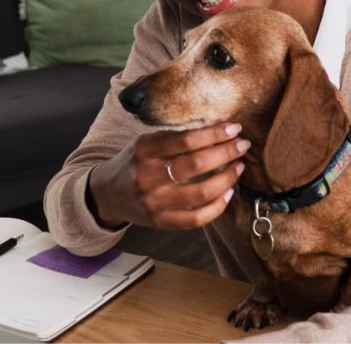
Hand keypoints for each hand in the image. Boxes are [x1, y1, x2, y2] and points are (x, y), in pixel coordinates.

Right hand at [87, 123, 249, 229]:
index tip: (234, 129)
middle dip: (226, 153)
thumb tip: (218, 131)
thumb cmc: (135, 162)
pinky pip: (196, 218)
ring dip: (227, 178)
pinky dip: (217, 207)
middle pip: (196, 164)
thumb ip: (174, 138)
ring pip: (201, 192)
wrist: (107, 194)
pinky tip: (228, 193)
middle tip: (242, 146)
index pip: (186, 140)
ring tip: (239, 167)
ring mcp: (155, 202)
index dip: (214, 134)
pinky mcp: (161, 222)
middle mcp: (148, 176)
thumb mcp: (146, 143)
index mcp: (145, 150)